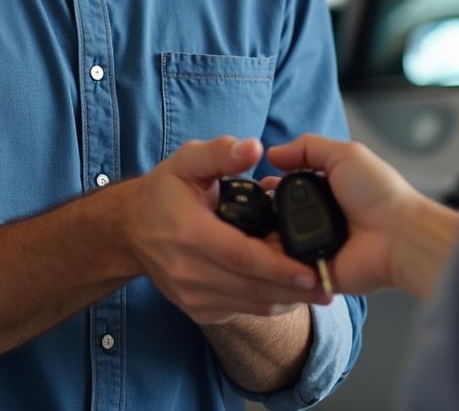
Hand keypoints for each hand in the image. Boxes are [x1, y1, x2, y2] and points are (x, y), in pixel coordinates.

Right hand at [125, 136, 327, 323]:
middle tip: (329, 282)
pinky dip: (267, 302)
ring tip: (316, 286)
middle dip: (293, 288)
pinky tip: (288, 289)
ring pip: (250, 305)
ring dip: (285, 298)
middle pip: (252, 288)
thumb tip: (254, 147)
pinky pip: (241, 310)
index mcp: (191, 233)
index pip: (242, 256)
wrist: (129, 230)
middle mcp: (190, 271)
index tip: (311, 269)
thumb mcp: (187, 160)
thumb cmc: (164, 191)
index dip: (279, 267)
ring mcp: (193, 295)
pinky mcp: (198, 309)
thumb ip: (221, 152)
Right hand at [268, 135, 458, 298]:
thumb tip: (273, 152)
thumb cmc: (380, 193)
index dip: (267, 187)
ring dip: (265, 240)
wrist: (399, 235)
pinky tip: (266, 256)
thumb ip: (307, 148)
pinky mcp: (315, 273)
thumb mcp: (344, 154)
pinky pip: (286, 272)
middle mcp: (316, 219)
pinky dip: (277, 265)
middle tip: (247, 213)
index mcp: (323, 190)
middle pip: (275, 217)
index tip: (251, 186)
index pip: (284, 188)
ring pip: (275, 245)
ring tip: (252, 235)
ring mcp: (314, 247)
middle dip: (261, 215)